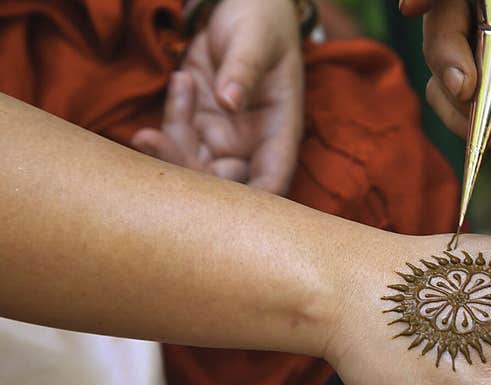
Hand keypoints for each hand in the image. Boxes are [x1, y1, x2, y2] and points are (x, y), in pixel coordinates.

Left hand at [131, 0, 303, 193]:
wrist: (242, 4)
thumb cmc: (262, 21)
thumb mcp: (257, 39)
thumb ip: (244, 69)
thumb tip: (230, 101)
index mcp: (280, 133)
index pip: (270, 184)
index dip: (248, 205)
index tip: (212, 202)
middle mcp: (252, 146)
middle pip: (223, 186)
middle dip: (188, 171)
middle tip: (156, 138)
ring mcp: (223, 139)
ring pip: (193, 168)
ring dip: (171, 144)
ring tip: (180, 83)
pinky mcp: (197, 125)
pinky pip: (176, 140)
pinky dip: (168, 121)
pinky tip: (180, 79)